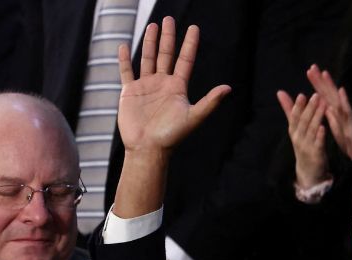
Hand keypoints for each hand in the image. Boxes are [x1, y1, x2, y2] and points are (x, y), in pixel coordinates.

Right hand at [117, 17, 230, 154]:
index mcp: (178, 88)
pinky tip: (124, 45)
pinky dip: (124, 59)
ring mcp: (146, 86)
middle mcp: (162, 84)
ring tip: (152, 26)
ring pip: (148, 59)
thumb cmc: (171, 136)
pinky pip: (126, 71)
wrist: (148, 149)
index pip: (185, 60)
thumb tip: (228, 88)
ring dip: (150, 42)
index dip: (189, 44)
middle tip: (168, 19)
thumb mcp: (193, 117)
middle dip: (168, 37)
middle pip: (166, 55)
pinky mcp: (130, 92)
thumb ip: (210, 102)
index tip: (194, 28)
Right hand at [276, 90, 328, 187]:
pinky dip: (320, 136)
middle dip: (309, 109)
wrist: (308, 172)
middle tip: (316, 96)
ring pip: (311, 130)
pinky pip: (318, 144)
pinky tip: (323, 127)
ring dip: (317, 117)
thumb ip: (289, 110)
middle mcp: (298, 138)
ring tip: (323, 106)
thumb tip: (280, 92)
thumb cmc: (303, 145)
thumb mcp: (294, 128)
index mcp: (294, 131)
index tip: (302, 95)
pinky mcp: (316, 155)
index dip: (297, 107)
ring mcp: (307, 147)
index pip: (294, 117)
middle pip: (303, 122)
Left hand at [306, 65, 351, 159]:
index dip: (317, 84)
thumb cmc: (350, 142)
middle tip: (312, 67)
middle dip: (321, 81)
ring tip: (324, 73)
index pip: (325, 96)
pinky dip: (345, 100)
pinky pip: (348, 112)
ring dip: (331, 86)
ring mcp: (348, 116)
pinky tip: (341, 90)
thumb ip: (333, 118)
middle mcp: (342, 111)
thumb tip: (325, 107)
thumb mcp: (338, 129)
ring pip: (338, 99)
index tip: (309, 71)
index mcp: (336, 113)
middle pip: (330, 94)